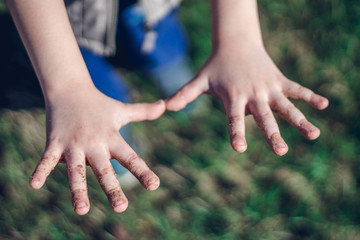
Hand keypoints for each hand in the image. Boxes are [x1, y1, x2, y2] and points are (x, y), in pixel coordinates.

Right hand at [29, 87, 164, 214]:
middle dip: (112, 189)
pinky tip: (34, 185)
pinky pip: (46, 159)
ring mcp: (73, 144)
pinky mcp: (54, 142)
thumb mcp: (122, 109)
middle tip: (121, 208)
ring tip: (82, 210)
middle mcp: (94, 143)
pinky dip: (40, 171)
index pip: (130, 157)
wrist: (70, 89)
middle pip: (104, 170)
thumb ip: (143, 112)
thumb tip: (164, 106)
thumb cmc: (99, 104)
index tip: (154, 185)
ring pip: (76, 171)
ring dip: (78, 190)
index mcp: (112, 138)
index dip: (142, 171)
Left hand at [166, 46, 328, 154]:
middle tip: (281, 152)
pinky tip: (325, 104)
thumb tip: (164, 107)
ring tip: (314, 135)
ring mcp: (268, 87)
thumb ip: (183, 94)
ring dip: (300, 120)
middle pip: (264, 117)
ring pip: (286, 106)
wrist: (234, 42)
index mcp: (233, 97)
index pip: (233, 118)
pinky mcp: (279, 81)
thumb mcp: (199, 80)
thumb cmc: (215, 66)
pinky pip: (296, 89)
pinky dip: (310, 96)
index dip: (236, 133)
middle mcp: (253, 94)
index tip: (239, 149)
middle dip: (272, 134)